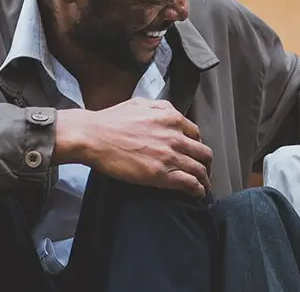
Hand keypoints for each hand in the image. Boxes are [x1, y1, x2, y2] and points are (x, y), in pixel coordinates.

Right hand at [54, 98, 212, 196]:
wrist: (94, 136)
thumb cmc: (110, 121)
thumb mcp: (140, 103)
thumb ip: (159, 107)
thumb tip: (168, 112)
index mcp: (171, 118)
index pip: (196, 134)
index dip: (196, 146)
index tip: (194, 154)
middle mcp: (175, 136)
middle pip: (203, 153)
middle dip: (205, 164)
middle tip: (203, 172)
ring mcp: (170, 156)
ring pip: (200, 170)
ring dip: (204, 180)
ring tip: (203, 187)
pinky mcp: (162, 174)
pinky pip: (190, 184)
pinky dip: (198, 190)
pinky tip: (197, 195)